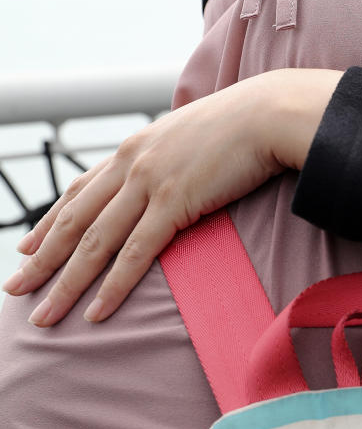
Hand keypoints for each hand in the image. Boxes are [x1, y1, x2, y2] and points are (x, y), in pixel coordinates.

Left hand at [2, 68, 342, 325]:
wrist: (269, 112)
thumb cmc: (245, 122)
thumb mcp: (194, 133)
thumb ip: (174, 154)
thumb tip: (176, 170)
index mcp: (136, 147)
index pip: (80, 189)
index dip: (50, 221)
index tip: (28, 246)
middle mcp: (132, 163)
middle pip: (75, 220)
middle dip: (42, 260)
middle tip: (15, 290)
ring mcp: (150, 182)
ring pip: (95, 242)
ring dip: (66, 283)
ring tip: (44, 316)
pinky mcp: (174, 201)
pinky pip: (135, 252)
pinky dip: (112, 285)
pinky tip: (96, 311)